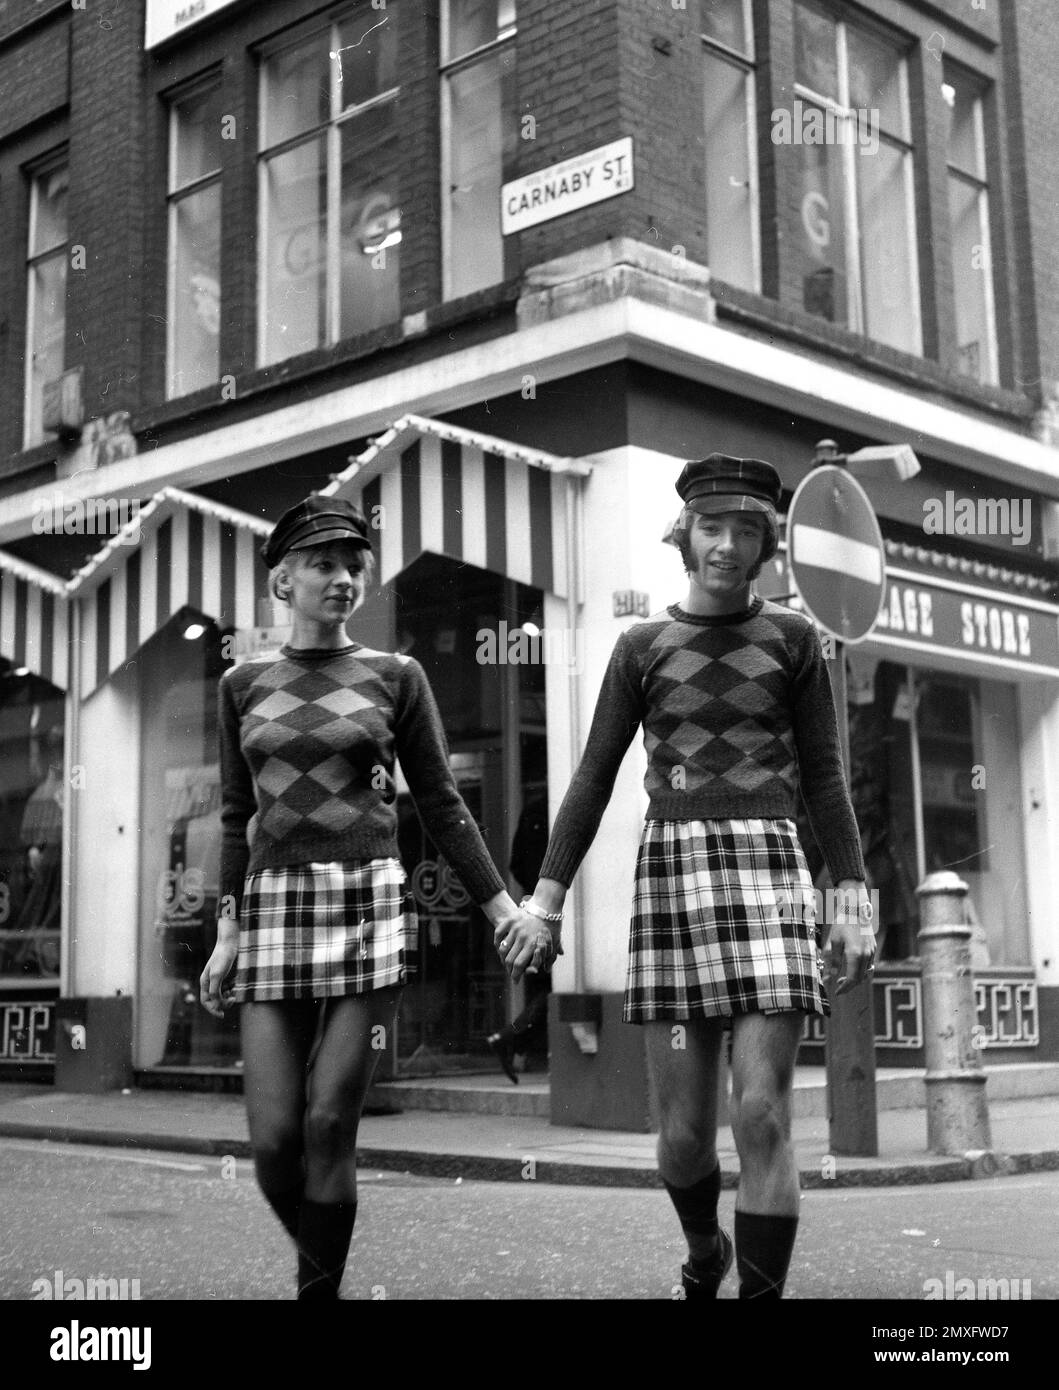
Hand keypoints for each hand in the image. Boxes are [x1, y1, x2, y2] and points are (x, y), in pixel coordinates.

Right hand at [199, 926, 238, 1016]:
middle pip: (214, 1000)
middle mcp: (209, 982)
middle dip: (223, 1003)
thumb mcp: (217, 975)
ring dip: (228, 996)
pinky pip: (227, 988)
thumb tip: (215, 1005)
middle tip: (233, 1000)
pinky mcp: (225, 975)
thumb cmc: (222, 957)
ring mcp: (218, 978)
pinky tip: (236, 984)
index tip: (223, 1015)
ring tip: (235, 991)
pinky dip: (232, 989)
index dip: (213, 1010)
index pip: (206, 1002)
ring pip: (222, 995)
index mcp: (204, 982)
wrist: (230, 943)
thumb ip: (214, 991)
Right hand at [494, 910, 559, 983]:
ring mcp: (515, 927)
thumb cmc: (553, 924)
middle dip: (509, 969)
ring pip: (502, 948)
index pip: (519, 965)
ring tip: (505, 962)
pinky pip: (498, 933)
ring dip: (503, 957)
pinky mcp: (510, 919)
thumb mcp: (555, 941)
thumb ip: (550, 956)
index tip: (515, 980)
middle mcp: (522, 936)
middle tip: (510, 973)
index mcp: (533, 944)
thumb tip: (545, 970)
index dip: (516, 975)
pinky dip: (497, 942)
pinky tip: (500, 947)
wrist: (547, 903)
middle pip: (509, 959)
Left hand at [826, 881, 875, 995]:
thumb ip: (832, 963)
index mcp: (855, 954)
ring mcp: (872, 951)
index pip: (852, 979)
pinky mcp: (873, 948)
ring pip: (866, 973)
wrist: (855, 908)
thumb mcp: (833, 943)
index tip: (837, 992)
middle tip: (838, 985)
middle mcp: (866, 955)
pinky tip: (852, 967)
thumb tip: (827, 979)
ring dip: (856, 979)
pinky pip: (869, 965)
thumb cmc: (841, 923)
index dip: (844, 988)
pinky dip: (861, 971)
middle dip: (850, 985)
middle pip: (860, 979)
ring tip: (843, 978)